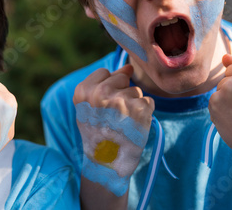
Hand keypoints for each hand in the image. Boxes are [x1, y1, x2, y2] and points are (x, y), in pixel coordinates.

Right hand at [73, 65, 152, 204]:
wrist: (108, 163)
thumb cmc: (98, 133)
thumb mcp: (90, 107)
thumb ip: (104, 83)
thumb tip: (128, 67)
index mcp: (84, 91)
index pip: (104, 73)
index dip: (107, 88)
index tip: (103, 106)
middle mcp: (100, 94)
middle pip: (121, 78)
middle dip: (121, 94)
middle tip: (114, 117)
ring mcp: (121, 101)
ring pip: (136, 91)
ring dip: (133, 105)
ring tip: (124, 123)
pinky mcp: (140, 109)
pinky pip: (148, 102)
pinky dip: (145, 114)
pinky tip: (134, 126)